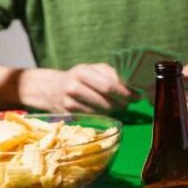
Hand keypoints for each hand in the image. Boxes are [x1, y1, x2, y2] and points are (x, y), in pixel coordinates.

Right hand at [21, 64, 136, 112]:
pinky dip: (105, 115)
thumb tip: (133, 85)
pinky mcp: (69, 115)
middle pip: (106, 100)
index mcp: (82, 72)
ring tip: (120, 106)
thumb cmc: (79, 77)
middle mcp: (73, 87)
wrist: (50, 88)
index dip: (126, 92)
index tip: (137, 95)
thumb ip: (112, 75)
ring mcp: (70, 103)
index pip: (109, 85)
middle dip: (123, 102)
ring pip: (102, 111)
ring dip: (115, 110)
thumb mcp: (93, 69)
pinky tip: (107, 110)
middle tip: (130, 103)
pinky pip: (94, 117)